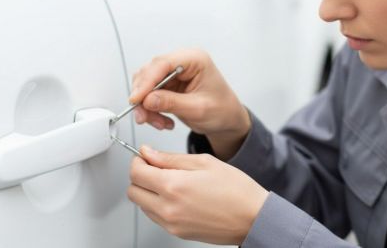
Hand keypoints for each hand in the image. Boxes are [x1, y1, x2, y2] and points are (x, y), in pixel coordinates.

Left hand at [127, 146, 268, 244]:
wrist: (253, 218)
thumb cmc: (236, 190)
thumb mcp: (204, 162)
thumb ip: (170, 158)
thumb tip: (149, 153)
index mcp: (174, 186)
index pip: (136, 173)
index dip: (138, 161)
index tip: (146, 157)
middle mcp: (168, 208)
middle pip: (133, 191)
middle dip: (140, 176)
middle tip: (156, 168)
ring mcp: (171, 223)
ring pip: (142, 205)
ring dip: (148, 191)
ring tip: (171, 182)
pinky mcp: (177, 233)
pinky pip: (155, 216)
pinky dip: (158, 205)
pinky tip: (177, 196)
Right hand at [130, 49, 250, 159]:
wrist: (227, 120)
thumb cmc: (222, 110)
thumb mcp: (198, 109)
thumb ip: (172, 103)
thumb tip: (147, 100)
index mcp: (195, 59)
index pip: (163, 63)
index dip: (146, 81)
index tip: (136, 99)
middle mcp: (182, 62)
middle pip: (150, 72)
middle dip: (143, 97)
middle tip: (143, 117)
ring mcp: (173, 73)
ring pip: (145, 84)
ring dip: (146, 106)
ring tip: (159, 123)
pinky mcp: (167, 85)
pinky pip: (148, 95)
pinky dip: (150, 110)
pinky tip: (162, 121)